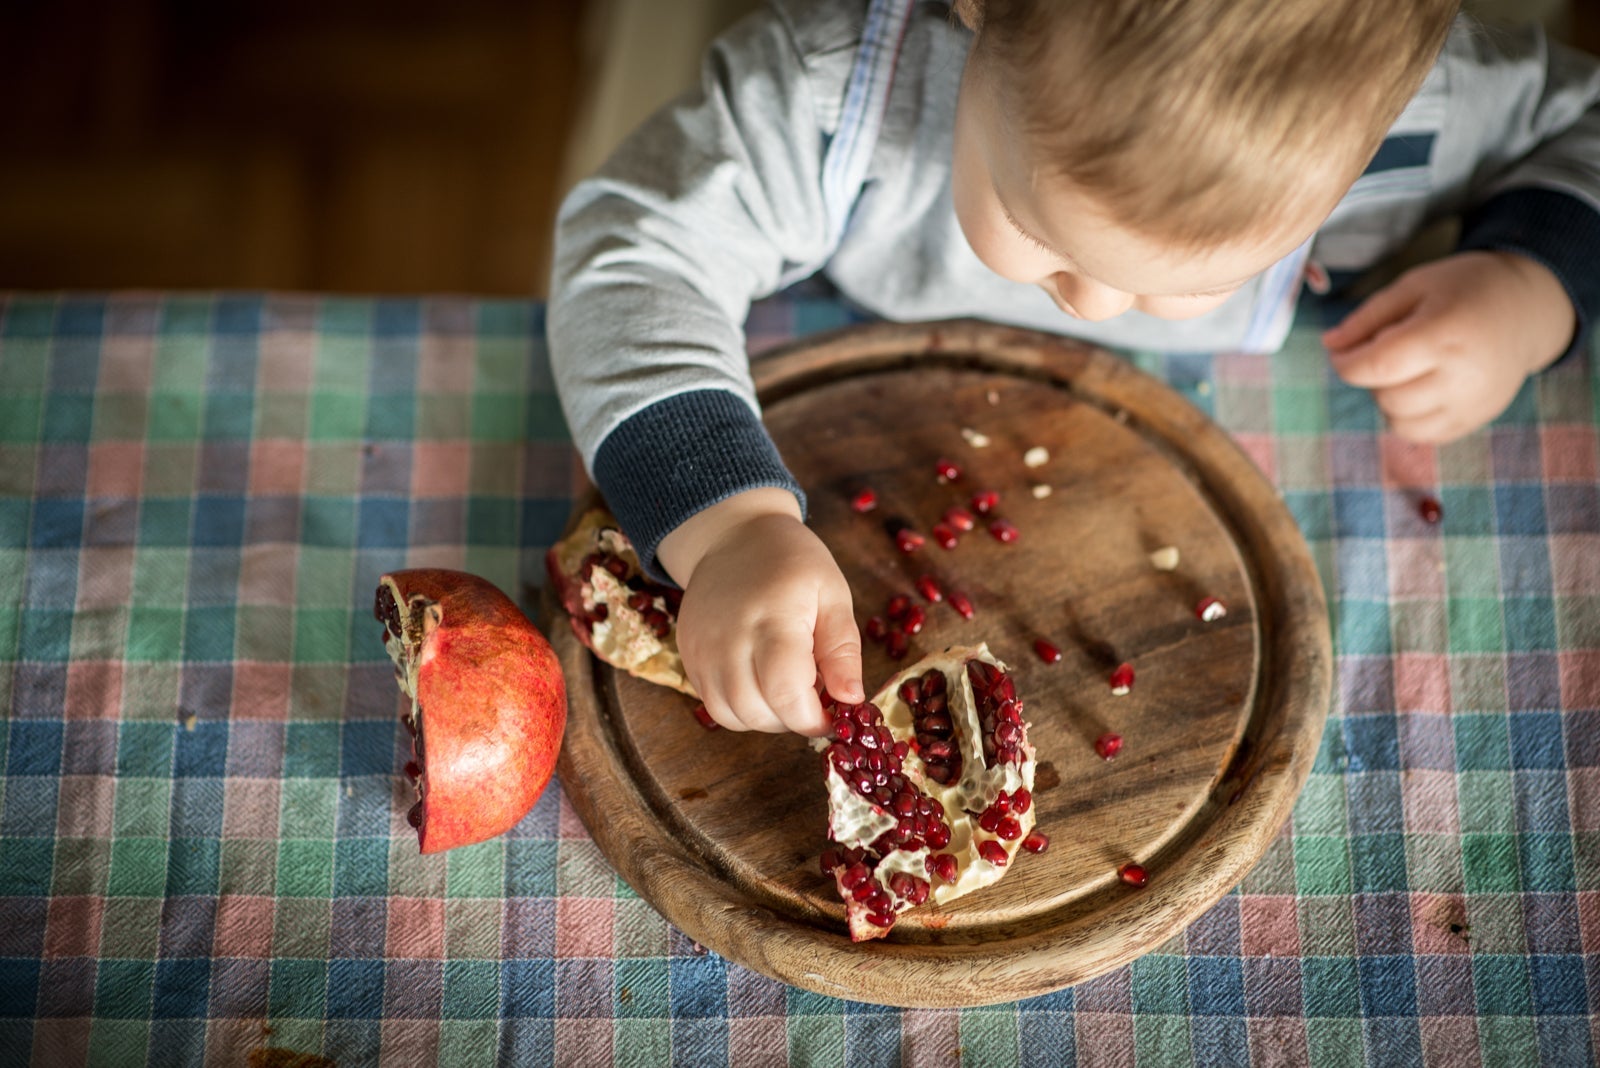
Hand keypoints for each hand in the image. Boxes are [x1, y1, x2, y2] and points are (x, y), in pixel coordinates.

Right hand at [657, 488, 862, 735]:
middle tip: (811, 695)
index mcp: (773, 620)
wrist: (733, 537)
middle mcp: (729, 640)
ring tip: (786, 689)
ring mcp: (702, 650)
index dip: (813, 719)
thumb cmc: (791, 563)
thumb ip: (842, 650)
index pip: (786, 693)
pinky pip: (714, 705)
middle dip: (793, 719)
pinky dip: (741, 709)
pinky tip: (760, 684)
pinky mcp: (688, 656)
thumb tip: (851, 700)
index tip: (832, 716)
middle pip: (758, 712)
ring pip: (732, 716)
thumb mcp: (832, 594)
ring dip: (766, 718)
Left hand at [1320, 251, 1573, 442]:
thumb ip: (1367, 318)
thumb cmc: (1464, 290)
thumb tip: (1330, 346)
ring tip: (1409, 369)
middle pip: (1386, 396)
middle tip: (1390, 350)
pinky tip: (1422, 388)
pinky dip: (1408, 416)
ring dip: (1388, 399)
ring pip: (1399, 422)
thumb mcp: (1413, 286)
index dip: (1346, 363)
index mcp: (1445, 334)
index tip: (1341, 352)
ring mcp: (1472, 403)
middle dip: (1373, 376)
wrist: (1527, 309)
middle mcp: (1463, 375)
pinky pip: (1421, 435)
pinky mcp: (1476, 420)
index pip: (1377, 366)